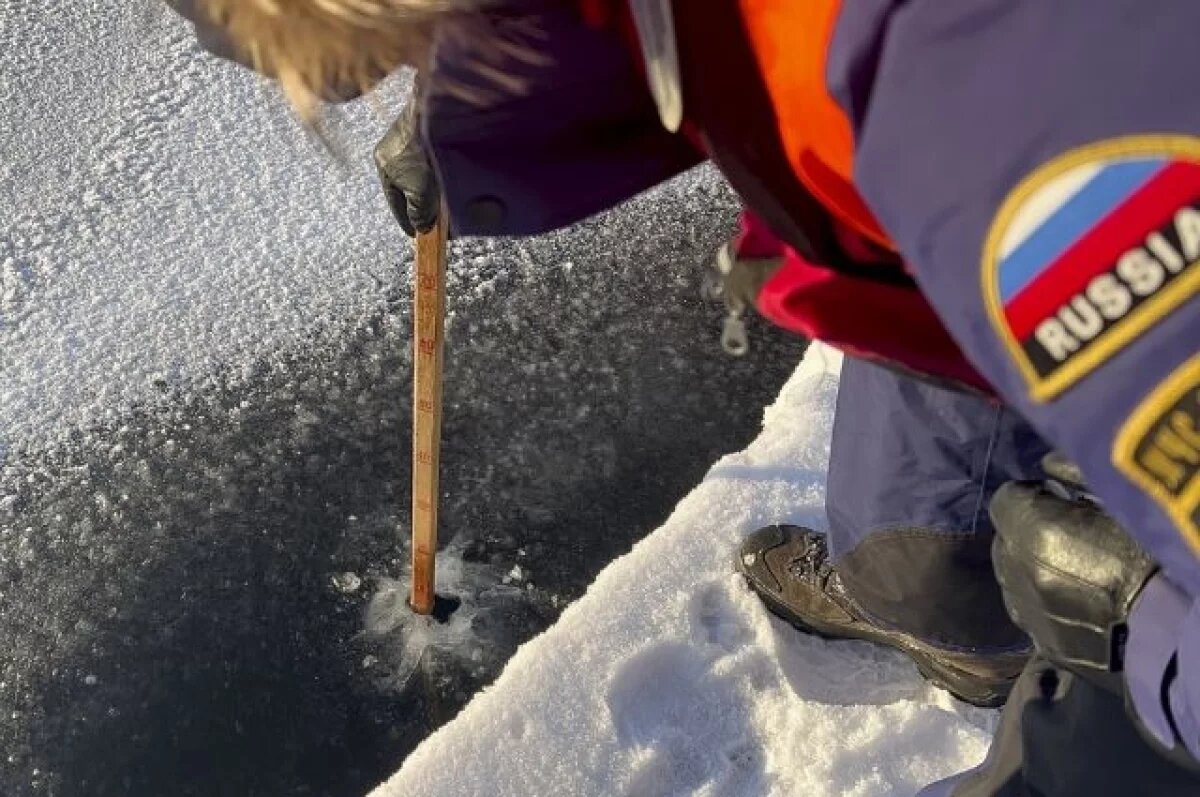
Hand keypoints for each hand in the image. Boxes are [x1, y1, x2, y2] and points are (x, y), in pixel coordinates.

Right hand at [374, 95, 440, 236]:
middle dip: (423, 203)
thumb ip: (419, 213)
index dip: (407, 220)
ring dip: (436, 187)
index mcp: (383, 162)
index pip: (395, 200)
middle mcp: (394, 146)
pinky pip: (437, 157)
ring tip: (450, 201)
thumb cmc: (425, 155)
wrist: (440, 113)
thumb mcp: (419, 193)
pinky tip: (457, 177)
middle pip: (409, 185)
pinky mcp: (432, 125)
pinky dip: (444, 170)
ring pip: (424, 170)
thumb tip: (421, 226)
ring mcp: (412, 133)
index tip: (417, 235)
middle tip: (438, 219)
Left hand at [990, 479, 1157, 691]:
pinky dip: (1041, 600)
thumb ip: (1077, 472)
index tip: (1057, 498)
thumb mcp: (1122, 500)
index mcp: (1038, 533)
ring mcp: (1029, 613)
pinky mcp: (1043, 644)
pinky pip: (1026, 612)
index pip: (1006, 498)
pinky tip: (1074, 601)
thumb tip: (1048, 465)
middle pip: (1004, 539)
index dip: (1031, 494)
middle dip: (1026, 530)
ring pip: (1011, 577)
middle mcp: (1020, 573)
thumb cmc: (1156, 554)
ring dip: (1030, 566)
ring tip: (1072, 569)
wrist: (1181, 631)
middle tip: (1067, 532)